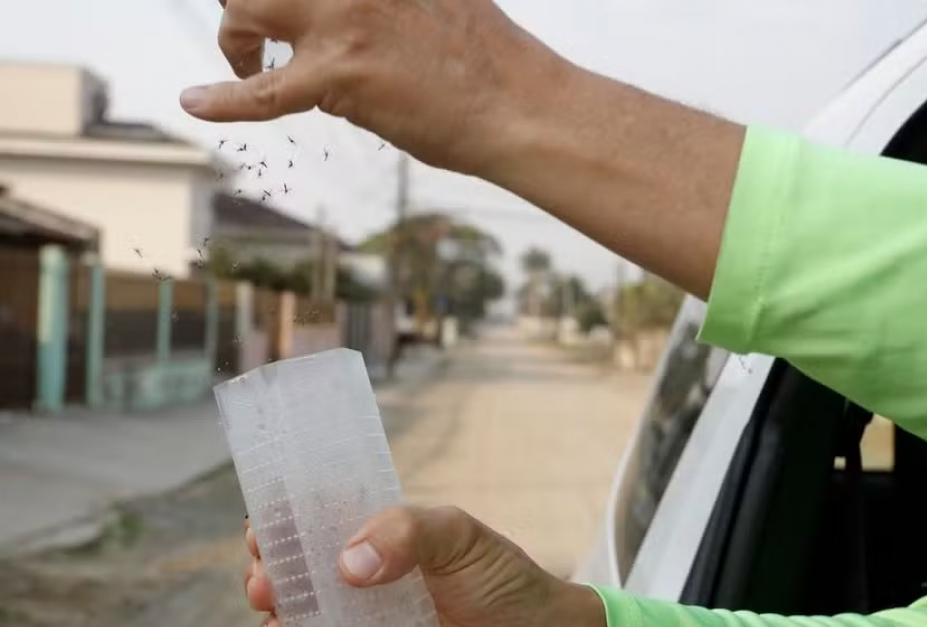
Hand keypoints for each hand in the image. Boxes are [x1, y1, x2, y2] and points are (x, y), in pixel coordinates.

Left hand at [182, 0, 563, 172]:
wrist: (521, 105)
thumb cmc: (491, 61)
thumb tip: (365, 12)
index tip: (275, 6)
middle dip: (244, 0)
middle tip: (254, 32)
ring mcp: (344, 20)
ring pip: (246, 8)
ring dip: (236, 40)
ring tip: (247, 66)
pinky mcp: (341, 76)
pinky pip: (263, 90)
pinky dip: (224, 99)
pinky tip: (195, 102)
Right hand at [243, 506, 610, 626]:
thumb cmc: (501, 579)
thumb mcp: (459, 534)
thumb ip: (408, 532)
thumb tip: (350, 560)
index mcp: (381, 538)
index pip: (319, 521)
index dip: (285, 520)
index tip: (264, 525)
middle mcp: (364, 579)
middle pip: (298, 570)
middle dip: (269, 568)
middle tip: (265, 575)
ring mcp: (364, 623)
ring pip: (300, 615)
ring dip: (276, 611)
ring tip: (274, 612)